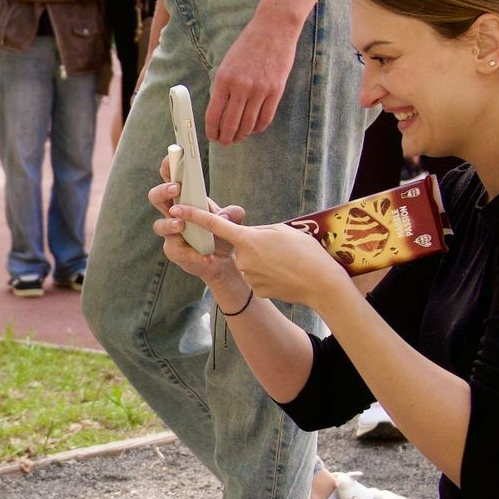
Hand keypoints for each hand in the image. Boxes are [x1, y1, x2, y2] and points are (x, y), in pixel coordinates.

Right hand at [148, 166, 251, 297]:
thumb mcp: (231, 221)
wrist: (222, 260)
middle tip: (176, 188)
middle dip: (163, 190)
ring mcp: (171, 232)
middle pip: (156, 197)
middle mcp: (173, 213)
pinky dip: (193, 255)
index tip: (173, 155)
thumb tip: (230, 213)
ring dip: (169, 223)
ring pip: (159, 225)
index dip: (168, 165)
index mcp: (184, 198)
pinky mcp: (174, 251)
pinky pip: (177, 251)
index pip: (170, 178)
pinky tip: (207, 257)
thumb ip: (233, 214)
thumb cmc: (220, 233)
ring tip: (181, 225)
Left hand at [196, 206, 352, 311]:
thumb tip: (247, 235)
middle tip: (278, 248)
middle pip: (240, 246)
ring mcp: (248, 276)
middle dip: (253, 244)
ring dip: (262, 260)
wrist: (321, 285)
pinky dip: (268, 274)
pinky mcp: (256, 289)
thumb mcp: (282, 231)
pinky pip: (257, 276)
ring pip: (249, 262)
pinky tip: (284, 275)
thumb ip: (258, 231)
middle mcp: (242, 258)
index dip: (194, 215)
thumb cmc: (306, 253)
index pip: (215, 225)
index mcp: (247, 239)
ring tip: (285, 262)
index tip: (178, 208)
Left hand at [205, 13, 297, 144]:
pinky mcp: (276, 91)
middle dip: (226, 138)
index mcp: (223, 80)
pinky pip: (265, 118)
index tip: (212, 137)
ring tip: (238, 137)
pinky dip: (258, 127)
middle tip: (225, 142)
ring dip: (242, 135)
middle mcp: (240, 87)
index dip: (212, 131)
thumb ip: (222, 87)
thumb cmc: (248, 44)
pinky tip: (254, 128)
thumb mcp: (227, 64)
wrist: (274, 29)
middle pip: (231, 124)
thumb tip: (219, 112)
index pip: (214, 115)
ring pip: (248, 125)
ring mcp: (260, 90)